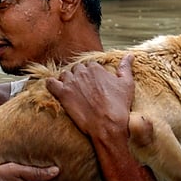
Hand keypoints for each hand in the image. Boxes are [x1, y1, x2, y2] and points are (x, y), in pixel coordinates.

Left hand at [45, 54, 160, 180]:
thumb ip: (126, 67)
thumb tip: (129, 55)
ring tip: (73, 90)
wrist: (107, 125)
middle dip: (80, 76)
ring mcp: (71, 83)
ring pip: (64, 75)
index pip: (90, 65)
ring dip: (67, 80)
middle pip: (77, 69)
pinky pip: (51, 83)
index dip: (92, 74)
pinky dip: (52, 84)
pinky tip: (57, 90)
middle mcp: (82, 72)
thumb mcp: (127, 84)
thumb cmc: (119, 105)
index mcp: (96, 68)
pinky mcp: (62, 94)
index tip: (95, 82)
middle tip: (85, 88)